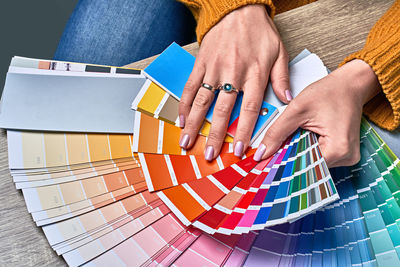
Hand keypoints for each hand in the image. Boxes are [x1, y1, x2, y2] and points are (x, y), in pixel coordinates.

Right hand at [178, 4, 290, 160]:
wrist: (238, 8)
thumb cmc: (260, 31)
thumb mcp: (278, 52)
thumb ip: (281, 77)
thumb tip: (286, 100)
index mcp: (254, 74)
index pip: (248, 109)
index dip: (242, 131)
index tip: (238, 150)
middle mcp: (233, 74)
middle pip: (222, 111)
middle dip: (215, 136)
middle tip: (209, 155)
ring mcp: (214, 69)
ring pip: (202, 102)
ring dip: (194, 125)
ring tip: (187, 143)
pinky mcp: (201, 63)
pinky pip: (190, 86)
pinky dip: (184, 104)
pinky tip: (182, 120)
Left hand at [254, 59, 380, 166]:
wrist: (350, 84)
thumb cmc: (330, 92)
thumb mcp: (297, 110)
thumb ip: (277, 132)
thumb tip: (262, 152)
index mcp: (339, 149)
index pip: (303, 166)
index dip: (283, 161)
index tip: (267, 161)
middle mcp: (346, 157)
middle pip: (308, 165)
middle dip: (291, 155)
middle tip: (278, 145)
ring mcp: (347, 156)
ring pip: (313, 161)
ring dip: (300, 151)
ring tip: (297, 135)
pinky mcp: (344, 153)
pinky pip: (320, 156)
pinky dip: (309, 148)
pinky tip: (305, 137)